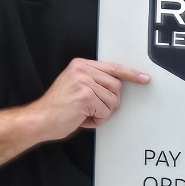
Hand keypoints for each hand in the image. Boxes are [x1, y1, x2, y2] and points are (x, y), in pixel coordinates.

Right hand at [26, 58, 149, 140]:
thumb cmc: (58, 108)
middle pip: (117, 87)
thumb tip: (116, 88)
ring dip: (102, 113)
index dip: (131, 74)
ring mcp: (84, 81)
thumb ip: (94, 82)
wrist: (40, 119)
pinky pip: (106, 111)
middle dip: (109, 103)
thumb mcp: (76, 87)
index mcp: (81, 66)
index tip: (144, 78)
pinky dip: (97, 120)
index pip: (113, 67)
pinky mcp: (86, 95)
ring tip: (84, 113)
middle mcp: (82, 70)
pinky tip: (82, 118)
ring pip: (113, 101)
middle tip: (92, 109)